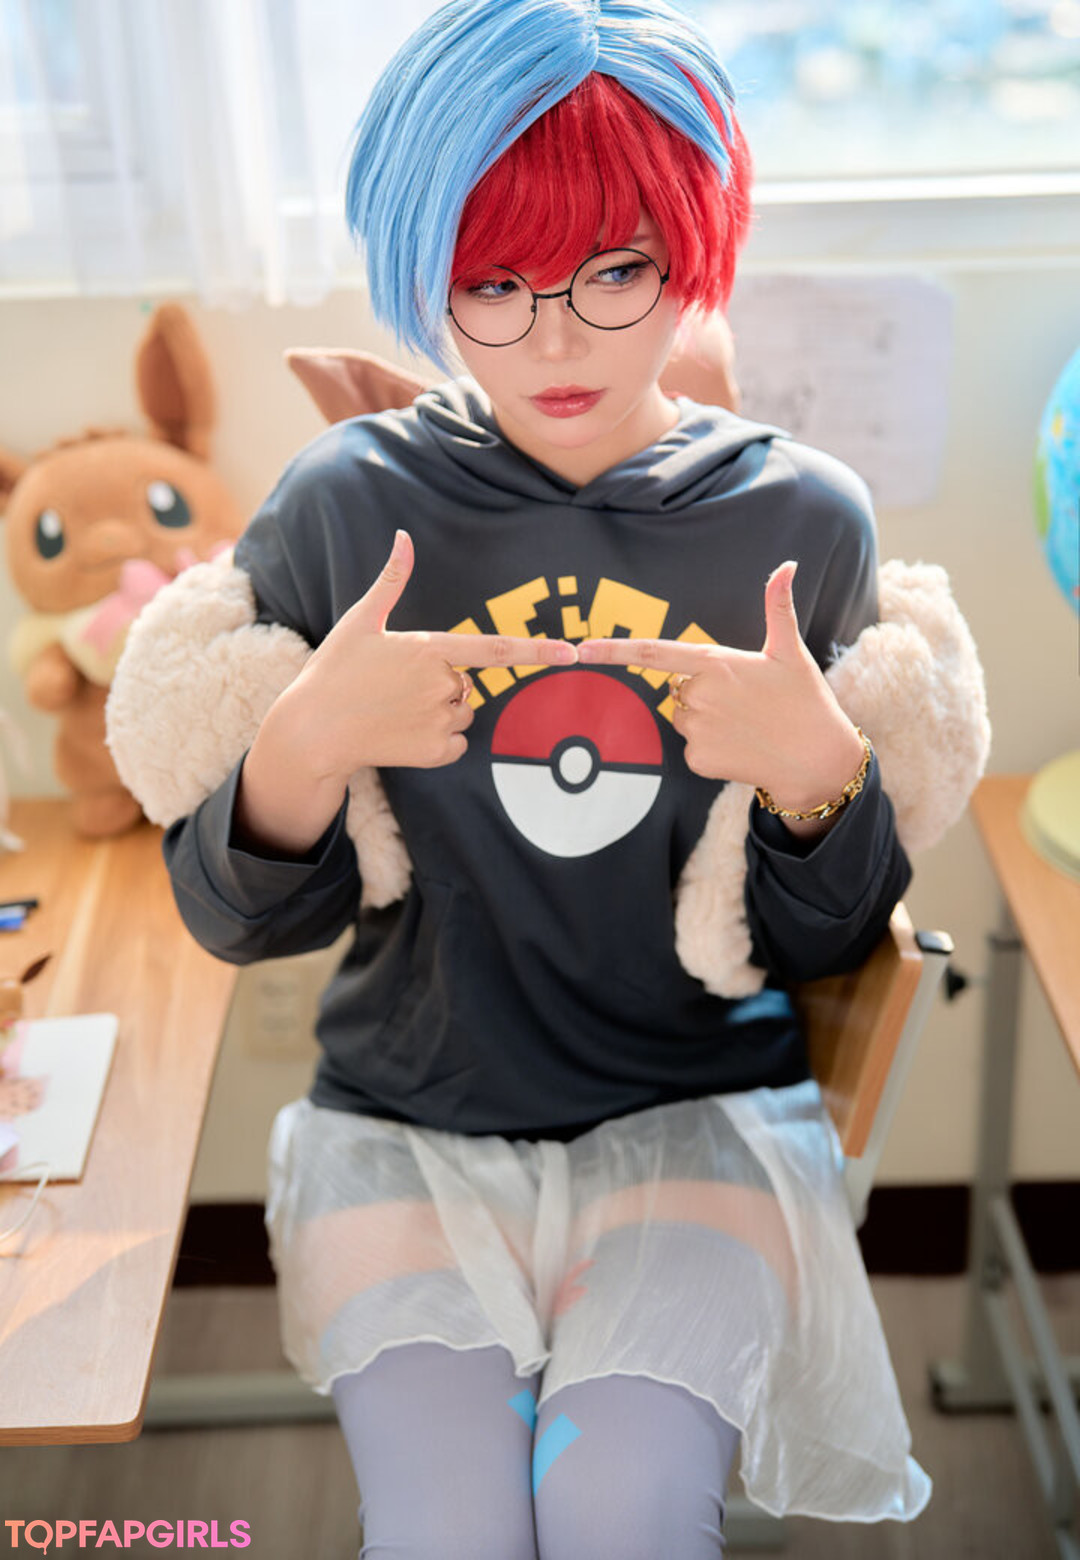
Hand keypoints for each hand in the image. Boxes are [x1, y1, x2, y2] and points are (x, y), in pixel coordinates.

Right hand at [236, 530, 576, 855]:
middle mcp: (441, 685)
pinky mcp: (434, 752)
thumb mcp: (360, 621)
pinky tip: (403, 732)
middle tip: (398, 685)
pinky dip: (438, 740)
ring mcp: (439, 720)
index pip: (496, 650)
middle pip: (469, 682)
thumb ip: (391, 580)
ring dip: (443, 710)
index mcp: (429, 650)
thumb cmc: (334, 671)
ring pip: (464, 711)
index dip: (537, 650)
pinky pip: (456, 743)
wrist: (312, 731)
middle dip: (446, 682)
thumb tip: (403, 536)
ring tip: (398, 708)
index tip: (572, 653)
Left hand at [577, 561, 864, 811]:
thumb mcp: (790, 650)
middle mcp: (699, 696)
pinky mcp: (697, 759)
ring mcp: (697, 730)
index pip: (653, 653)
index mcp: (716, 664)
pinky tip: (740, 745)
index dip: (614, 650)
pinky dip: (710, 746)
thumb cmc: (805, 700)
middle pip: (677, 687)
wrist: (817, 760)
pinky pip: (690, 747)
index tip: (582, 649)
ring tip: (745, 722)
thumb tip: (787, 564)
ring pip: (683, 717)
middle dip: (699, 690)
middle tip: (743, 699)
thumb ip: (778, 607)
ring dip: (704, 718)